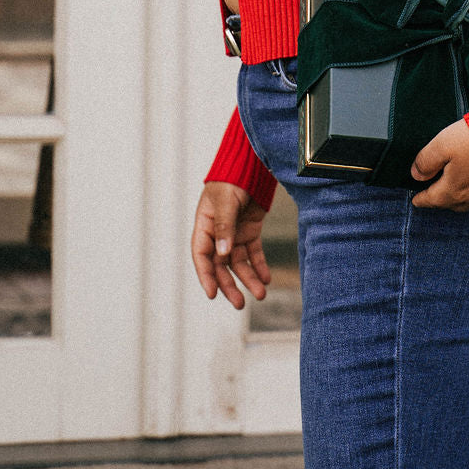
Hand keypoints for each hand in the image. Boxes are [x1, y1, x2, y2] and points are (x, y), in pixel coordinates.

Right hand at [191, 182, 270, 309]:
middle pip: (221, 265)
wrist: (251, 164)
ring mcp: (234, 233)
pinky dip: (260, 266)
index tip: (213, 294)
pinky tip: (267, 278)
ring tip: (261, 294)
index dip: (206, 276)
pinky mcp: (250, 230)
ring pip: (239, 262)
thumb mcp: (226, 201)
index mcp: (204, 225)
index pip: (201, 256)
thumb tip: (223, 254)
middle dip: (230, 285)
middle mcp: (218, 233)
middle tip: (240, 304)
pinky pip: (254, 253)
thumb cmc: (232, 179)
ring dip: (249, 278)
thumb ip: (225, 227)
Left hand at [410, 118, 468, 210]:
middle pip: (452, 203)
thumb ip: (426, 161)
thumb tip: (416, 174)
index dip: (421, 199)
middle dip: (442, 199)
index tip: (416, 200)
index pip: (432, 200)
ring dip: (463, 198)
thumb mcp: (443, 143)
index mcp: (454, 191)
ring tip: (459, 189)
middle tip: (435, 192)